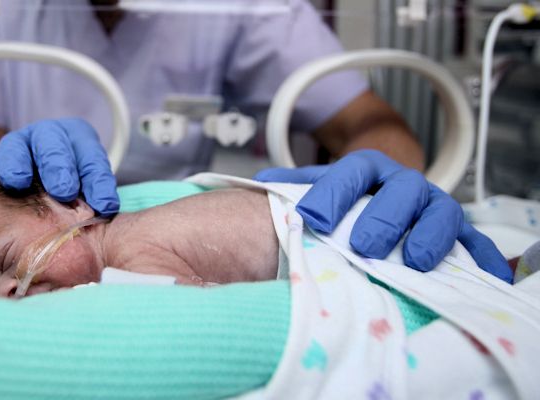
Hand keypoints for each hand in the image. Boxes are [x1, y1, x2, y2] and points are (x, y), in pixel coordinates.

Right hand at [0, 118, 119, 214]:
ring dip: (17, 164)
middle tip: (64, 191)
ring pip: (16, 147)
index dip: (98, 181)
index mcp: (79, 139)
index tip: (103, 205)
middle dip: (59, 167)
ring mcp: (20, 144)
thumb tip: (105, 213)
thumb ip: (96, 197)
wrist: (39, 177)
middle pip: (52, 144)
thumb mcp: (89, 187)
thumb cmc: (72, 187)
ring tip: (18, 182)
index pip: (91, 157)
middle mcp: (48, 136)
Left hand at [254, 149, 511, 282]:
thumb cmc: (352, 202)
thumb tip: (259, 185)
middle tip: (362, 245)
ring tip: (413, 261)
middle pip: (401, 190)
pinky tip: (486, 274)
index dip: (334, 193)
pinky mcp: (460, 232)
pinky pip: (477, 242)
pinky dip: (484, 257)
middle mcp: (404, 184)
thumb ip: (295, 187)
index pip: (351, 173)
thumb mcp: (323, 190)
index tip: (313, 217)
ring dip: (430, 235)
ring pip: (442, 212)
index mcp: (368, 170)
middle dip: (383, 217)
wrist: (389, 198)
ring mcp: (434, 206)